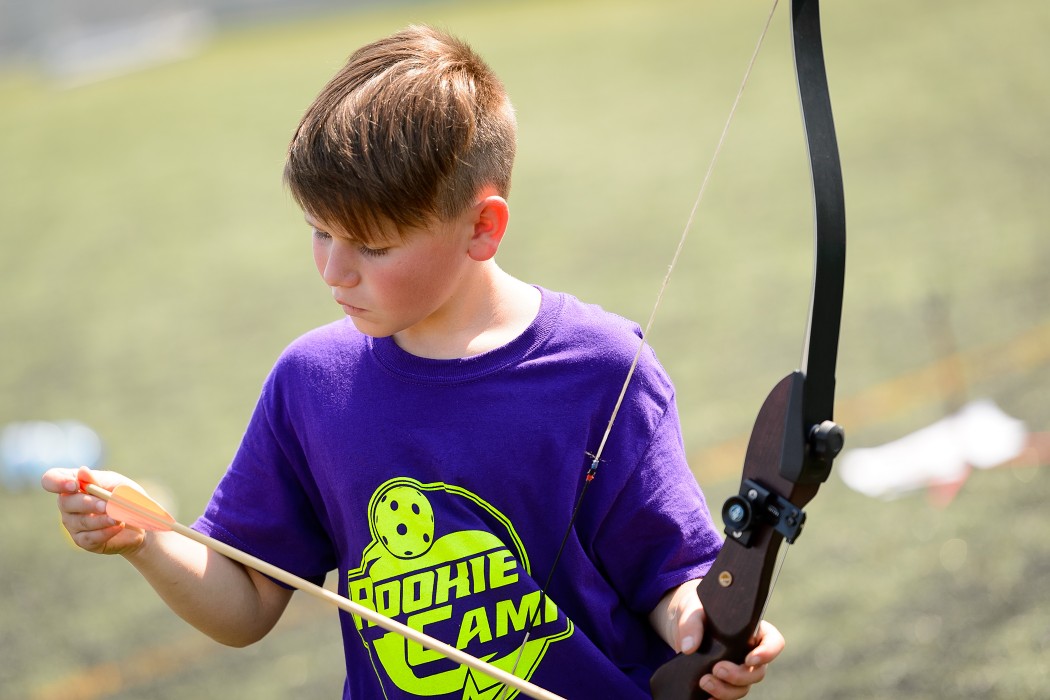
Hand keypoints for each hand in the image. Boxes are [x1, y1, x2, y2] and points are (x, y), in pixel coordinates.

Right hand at [41, 466, 146, 555]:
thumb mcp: (115, 484)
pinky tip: (119, 526)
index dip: (57, 482)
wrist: (141, 520)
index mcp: (72, 485)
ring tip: (118, 517)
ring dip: (100, 519)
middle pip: (65, 503)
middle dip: (87, 503)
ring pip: (80, 522)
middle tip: (107, 505)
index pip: (51, 480)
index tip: (75, 485)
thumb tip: (82, 471)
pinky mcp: (83, 541)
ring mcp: (73, 524)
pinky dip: (106, 532)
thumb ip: (98, 480)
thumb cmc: (124, 497)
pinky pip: (89, 538)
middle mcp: (68, 504)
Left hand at [650, 580, 784, 698]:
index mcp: (751, 630)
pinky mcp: (724, 682)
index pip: (773, 642)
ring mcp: (738, 669)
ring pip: (743, 687)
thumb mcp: (691, 609)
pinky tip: (706, 697)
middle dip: (739, 675)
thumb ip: (691, 623)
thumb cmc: (694, 611)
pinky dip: (718, 699)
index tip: (749, 659)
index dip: (768, 653)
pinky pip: (728, 696)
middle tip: (717, 669)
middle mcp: (749, 652)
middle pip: (758, 672)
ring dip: (726, 690)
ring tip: (704, 682)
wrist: (680, 626)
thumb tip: (689, 647)